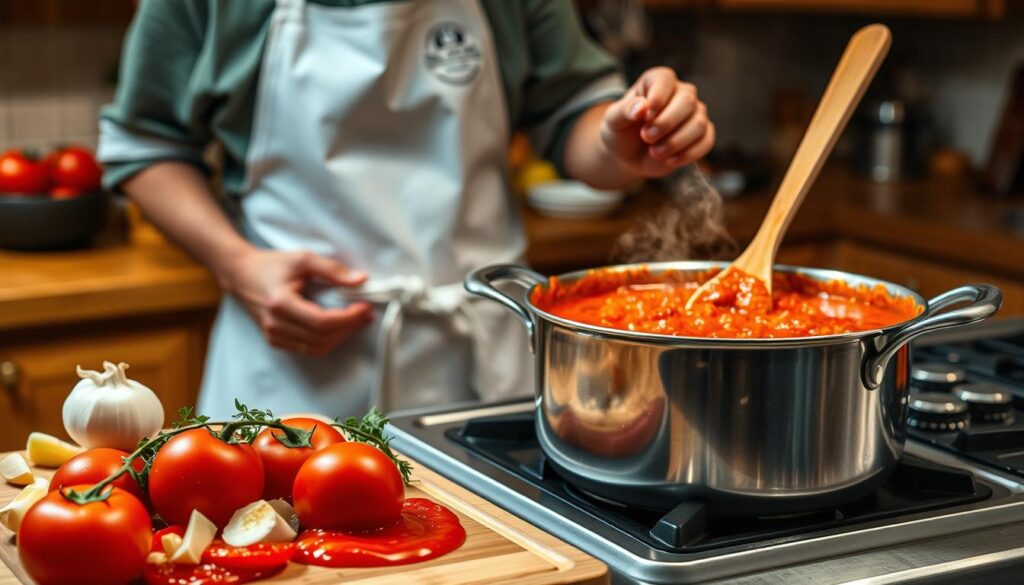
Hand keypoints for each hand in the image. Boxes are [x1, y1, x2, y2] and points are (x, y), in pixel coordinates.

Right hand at [222, 249, 373, 355]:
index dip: (348, 318)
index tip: (364, 307)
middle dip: (348, 327)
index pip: (322, 322)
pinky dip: (326, 341)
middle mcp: (275, 324)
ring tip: (354, 321)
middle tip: (365, 313)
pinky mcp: (275, 341)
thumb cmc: (271, 265)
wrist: (241, 275)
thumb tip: (361, 280)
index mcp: (280, 303)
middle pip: (322, 338)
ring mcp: (274, 335)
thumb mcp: (302, 259)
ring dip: (340, 337)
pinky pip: (307, 349)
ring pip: (316, 348)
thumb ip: (332, 269)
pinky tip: (336, 327)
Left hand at [600, 67, 714, 176]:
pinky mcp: (702, 135)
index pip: (665, 80)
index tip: (644, 117)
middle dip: (665, 124)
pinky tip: (669, 160)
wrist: (629, 156)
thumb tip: (642, 108)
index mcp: (658, 81)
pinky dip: (687, 154)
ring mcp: (695, 113)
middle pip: (687, 101)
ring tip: (654, 152)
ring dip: (675, 142)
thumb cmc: (621, 132)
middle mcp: (681, 93)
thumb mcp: (614, 120)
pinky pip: (706, 142)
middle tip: (646, 137)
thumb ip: (625, 110)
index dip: (657, 98)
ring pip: (698, 124)